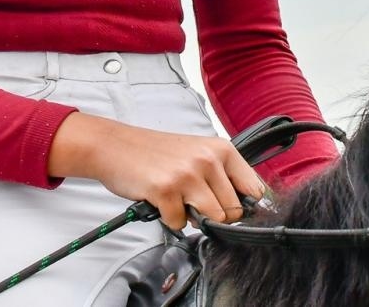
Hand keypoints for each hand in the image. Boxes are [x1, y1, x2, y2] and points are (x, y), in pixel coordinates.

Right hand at [48, 112, 267, 231]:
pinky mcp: (166, 190)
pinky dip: (169, 219)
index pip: (254, 188)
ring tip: (178, 201)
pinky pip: (180, 223)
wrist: (115, 145)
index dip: (246, 206)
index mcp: (221, 149)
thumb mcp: (197, 152)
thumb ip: (221, 174)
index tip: (234, 211)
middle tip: (193, 202)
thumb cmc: (155, 152)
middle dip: (215, 215)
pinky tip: (160, 200)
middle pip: (234, 211)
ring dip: (194, 218)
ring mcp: (188, 175)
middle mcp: (208, 160)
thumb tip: (245, 208)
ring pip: (213, 220)